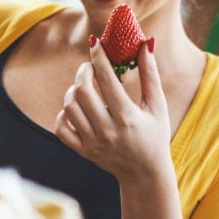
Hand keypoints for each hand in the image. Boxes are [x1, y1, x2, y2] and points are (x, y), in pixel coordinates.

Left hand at [54, 39, 170, 181]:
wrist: (145, 174)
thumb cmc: (155, 135)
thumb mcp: (157, 106)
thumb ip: (150, 75)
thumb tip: (144, 44)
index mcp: (127, 117)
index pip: (106, 79)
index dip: (98, 57)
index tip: (95, 43)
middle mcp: (107, 130)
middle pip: (82, 91)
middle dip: (83, 72)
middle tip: (89, 67)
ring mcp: (92, 142)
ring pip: (69, 107)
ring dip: (73, 90)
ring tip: (84, 87)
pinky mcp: (82, 151)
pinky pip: (61, 128)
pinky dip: (63, 114)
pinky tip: (76, 108)